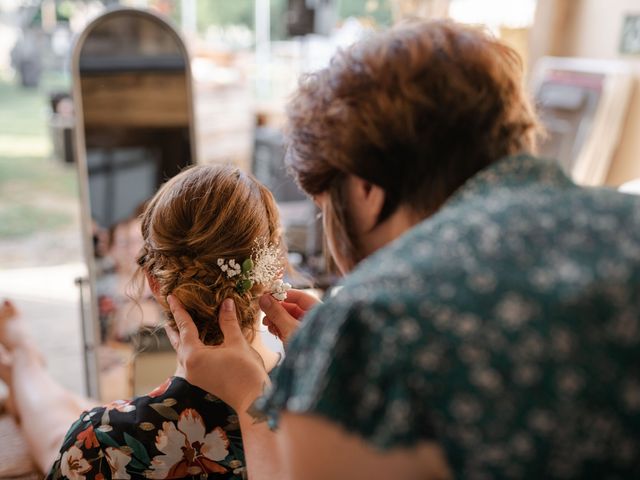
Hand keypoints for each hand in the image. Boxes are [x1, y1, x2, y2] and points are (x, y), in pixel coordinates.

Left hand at [165, 295, 269, 412]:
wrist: (253, 401)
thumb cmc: (246, 372)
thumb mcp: (237, 343)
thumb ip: (229, 322)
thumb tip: (226, 303)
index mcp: (194, 355)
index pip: (184, 327)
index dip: (179, 310)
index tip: (171, 297)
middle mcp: (189, 366)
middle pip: (178, 341)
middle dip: (174, 326)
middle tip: (171, 311)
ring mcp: (194, 375)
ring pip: (183, 352)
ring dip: (182, 337)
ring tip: (181, 325)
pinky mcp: (201, 380)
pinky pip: (191, 359)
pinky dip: (191, 347)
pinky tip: (198, 342)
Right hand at [259, 289, 320, 345]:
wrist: (312, 373)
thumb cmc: (308, 347)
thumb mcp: (289, 328)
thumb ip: (277, 313)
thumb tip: (263, 298)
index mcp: (318, 313)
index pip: (300, 297)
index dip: (284, 295)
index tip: (268, 296)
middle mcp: (316, 320)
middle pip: (294, 308)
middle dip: (278, 310)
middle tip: (264, 311)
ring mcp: (309, 331)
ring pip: (290, 319)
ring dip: (277, 320)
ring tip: (266, 324)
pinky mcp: (302, 341)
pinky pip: (290, 329)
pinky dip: (281, 329)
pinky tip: (272, 331)